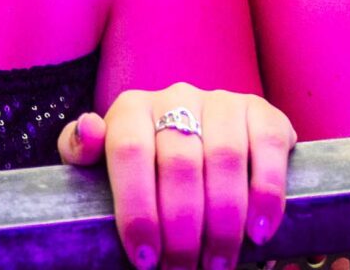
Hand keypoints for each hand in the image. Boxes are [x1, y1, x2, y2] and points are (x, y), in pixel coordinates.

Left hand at [57, 84, 291, 269]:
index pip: (129, 153)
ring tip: (218, 264)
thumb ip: (81, 150)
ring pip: (224, 159)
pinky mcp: (263, 111)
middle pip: (179, 163)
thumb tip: (89, 131)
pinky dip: (267, 194)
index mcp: (131, 109)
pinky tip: (259, 232)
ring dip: (224, 222)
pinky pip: (268, 147)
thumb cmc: (144, 169)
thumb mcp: (103, 165)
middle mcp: (176, 96)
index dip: (137, 210)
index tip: (144, 259)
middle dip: (182, 230)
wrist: (201, 147)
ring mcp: (222, 101)